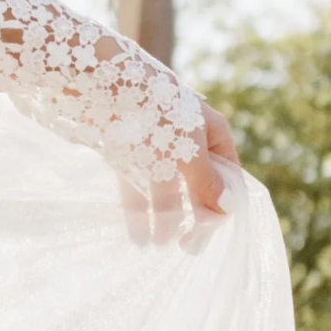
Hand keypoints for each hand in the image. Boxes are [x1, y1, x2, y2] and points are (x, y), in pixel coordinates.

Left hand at [121, 102, 244, 244]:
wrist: (102, 81)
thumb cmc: (155, 112)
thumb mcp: (187, 149)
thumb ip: (206, 180)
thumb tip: (228, 207)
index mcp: (211, 133)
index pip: (227, 175)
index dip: (222, 205)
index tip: (212, 232)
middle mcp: (186, 140)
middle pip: (197, 185)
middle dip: (194, 216)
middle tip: (188, 248)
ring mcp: (155, 146)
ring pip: (165, 188)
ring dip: (165, 217)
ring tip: (158, 244)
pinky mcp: (126, 151)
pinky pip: (136, 185)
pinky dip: (138, 209)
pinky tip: (137, 235)